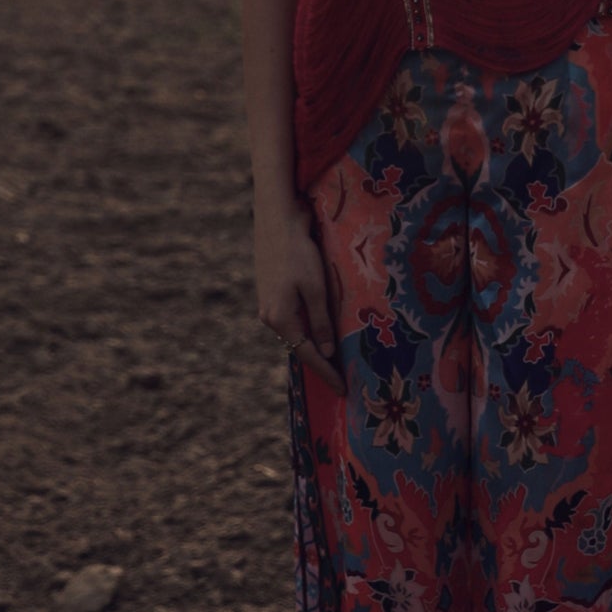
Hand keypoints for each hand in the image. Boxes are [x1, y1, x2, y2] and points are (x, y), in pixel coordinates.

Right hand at [254, 197, 345, 396]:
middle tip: (342, 380)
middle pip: (299, 347)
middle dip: (320, 363)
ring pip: (295, 333)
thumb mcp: (315, 288)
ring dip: (313, 345)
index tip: (343, 390)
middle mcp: (270, 317)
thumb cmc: (299, 252)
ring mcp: (269, 305)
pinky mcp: (272, 293)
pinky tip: (319, 331)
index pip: (307, 355)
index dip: (326, 373)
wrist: (277, 220)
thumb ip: (320, 322)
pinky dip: (306, 329)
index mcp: (279, 319)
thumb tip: (327, 351)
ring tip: (334, 360)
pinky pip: (292, 319)